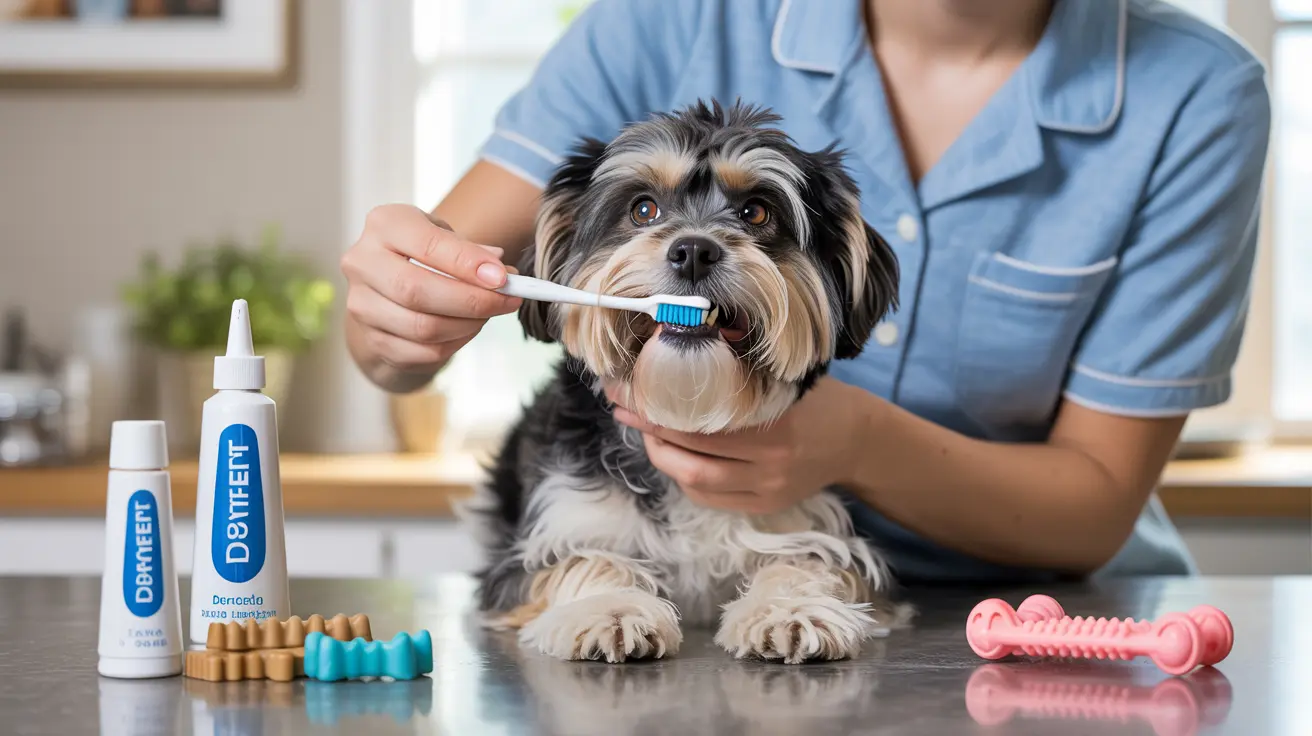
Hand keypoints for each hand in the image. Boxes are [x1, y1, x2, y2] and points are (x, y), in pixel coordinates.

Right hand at [341, 204, 521, 390]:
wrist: (386, 288)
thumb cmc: (422, 254)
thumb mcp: (445, 238)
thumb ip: (473, 252)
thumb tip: (503, 273)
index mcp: (384, 225)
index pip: (426, 245)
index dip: (467, 263)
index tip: (502, 277)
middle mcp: (362, 262)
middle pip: (417, 291)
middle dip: (472, 300)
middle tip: (508, 301)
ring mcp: (362, 305)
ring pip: (422, 327)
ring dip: (468, 325)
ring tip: (489, 314)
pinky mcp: (372, 340)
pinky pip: (422, 352)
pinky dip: (455, 344)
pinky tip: (468, 329)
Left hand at [607, 377, 874, 514]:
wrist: (857, 440)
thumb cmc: (816, 399)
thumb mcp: (784, 377)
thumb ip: (740, 370)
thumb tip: (678, 344)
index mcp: (775, 426)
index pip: (698, 420)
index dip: (656, 405)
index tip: (629, 386)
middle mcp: (769, 464)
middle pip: (689, 453)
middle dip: (648, 429)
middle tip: (624, 406)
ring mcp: (766, 490)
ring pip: (693, 480)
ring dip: (661, 456)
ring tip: (644, 432)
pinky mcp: (763, 506)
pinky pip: (709, 497)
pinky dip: (685, 477)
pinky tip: (674, 455)